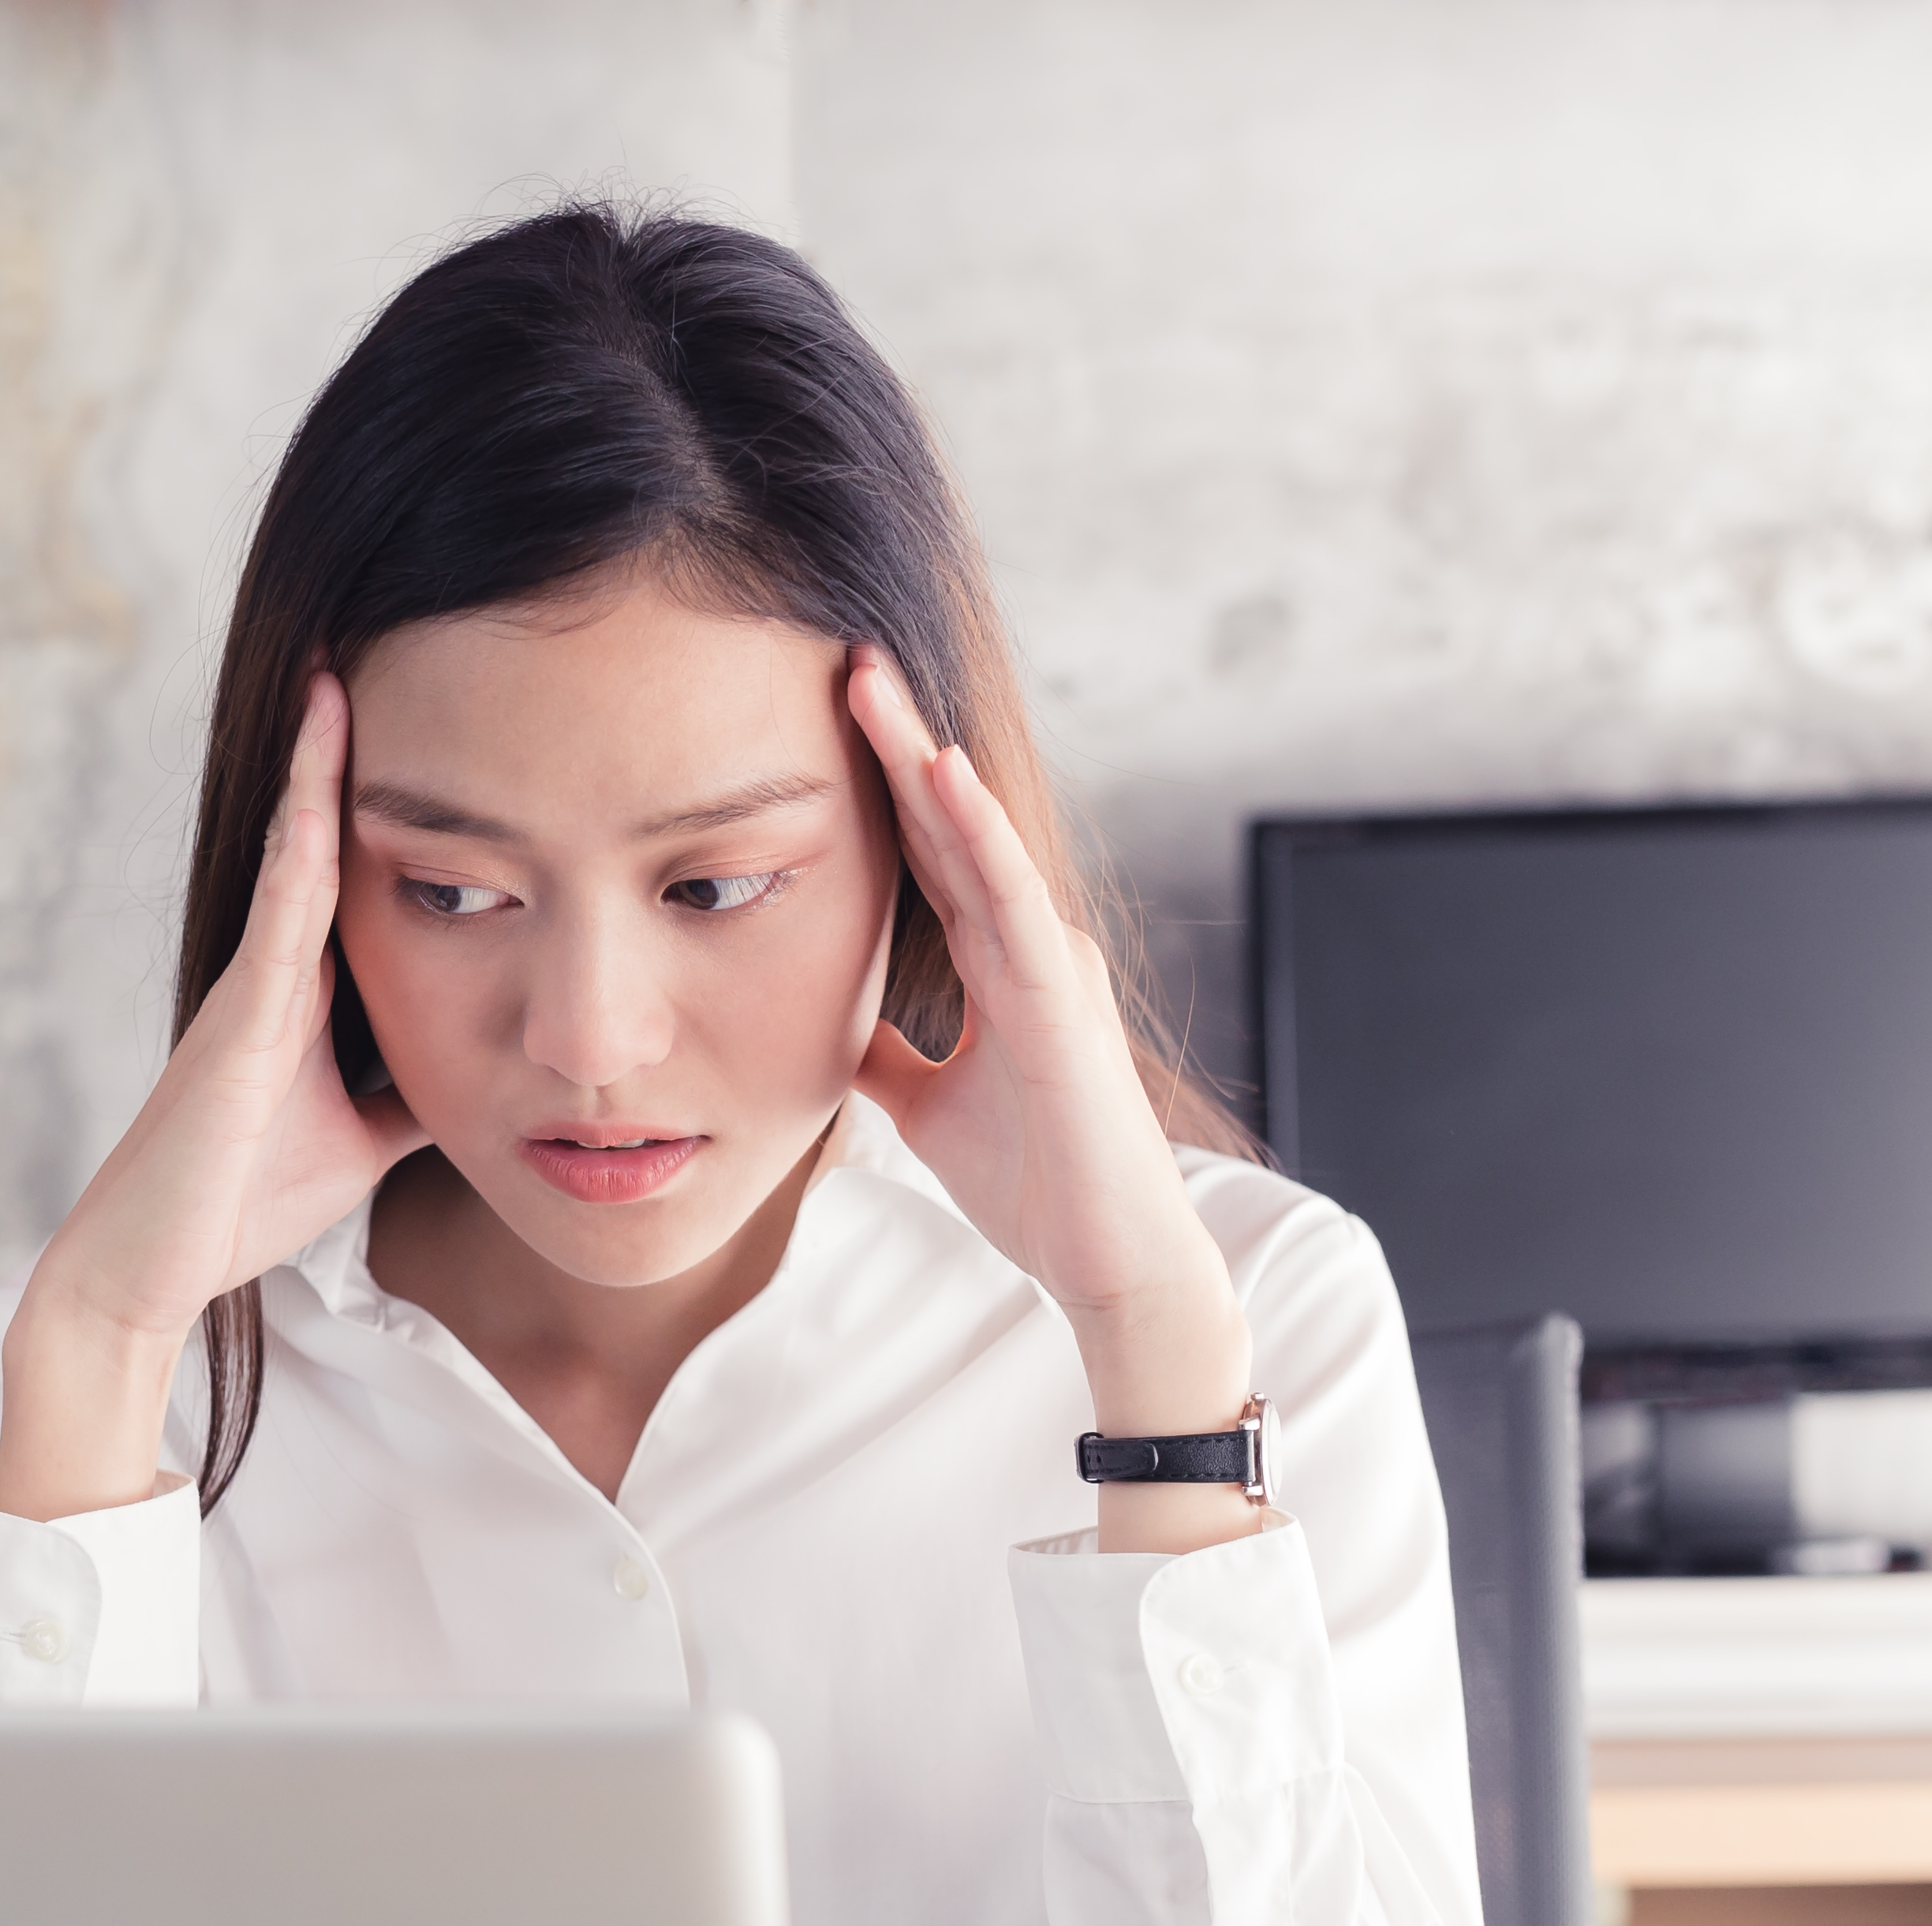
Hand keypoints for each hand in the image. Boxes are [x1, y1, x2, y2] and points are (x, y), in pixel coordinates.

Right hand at [0, 673, 424, 1519]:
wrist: (156, 1263)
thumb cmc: (244, 1201)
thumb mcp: (368, 1137)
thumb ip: (417, 1093)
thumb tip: (493, 1073)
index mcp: (308, 989)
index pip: (362, 872)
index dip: (394, 801)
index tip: (438, 729)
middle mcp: (279, 965)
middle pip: (328, 836)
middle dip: (350, 754)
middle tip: (382, 651)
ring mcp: (255, 977)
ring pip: (299, 847)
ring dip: (318, 761)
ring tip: (341, 668)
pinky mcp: (240, 1005)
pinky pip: (282, 898)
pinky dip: (302, 825)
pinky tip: (320, 763)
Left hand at [842, 652, 1257, 1549]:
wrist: (1108, 1264)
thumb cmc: (1036, 1184)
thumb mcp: (925, 1108)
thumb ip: (886, 1056)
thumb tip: (823, 1032)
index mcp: (998, 963)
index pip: (929, 852)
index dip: (880, 785)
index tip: (823, 714)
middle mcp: (1028, 945)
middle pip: (950, 822)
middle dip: (896, 738)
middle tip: (840, 655)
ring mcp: (1051, 965)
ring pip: (979, 838)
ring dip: (924, 757)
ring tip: (870, 682)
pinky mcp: (1063, 1001)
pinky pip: (1011, 898)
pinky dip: (975, 833)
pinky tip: (938, 773)